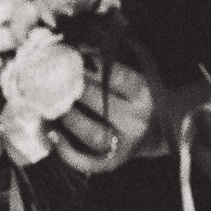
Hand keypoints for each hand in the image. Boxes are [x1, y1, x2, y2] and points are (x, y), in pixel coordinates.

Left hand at [48, 55, 155, 173]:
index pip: (118, 77)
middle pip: (102, 104)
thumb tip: (78, 48)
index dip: (94, 65)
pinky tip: (52, 135)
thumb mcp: (133, 76)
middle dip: (76, 91)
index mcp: (143, 94)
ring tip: (54, 106)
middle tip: (56, 81)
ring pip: (94, 134)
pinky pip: (88, 161)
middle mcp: (137, 120)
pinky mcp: (113, 162)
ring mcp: (125, 144)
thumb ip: (110, 64)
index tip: (75, 57)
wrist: (158, 130)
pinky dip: (68, 152)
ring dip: (70, 119)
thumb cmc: (137, 96)